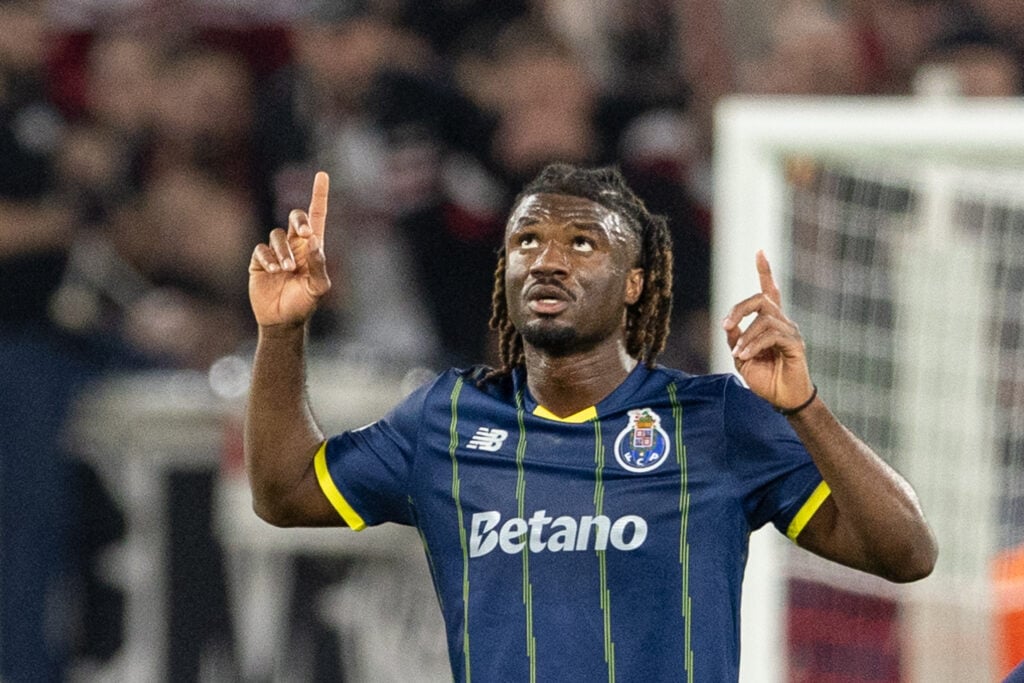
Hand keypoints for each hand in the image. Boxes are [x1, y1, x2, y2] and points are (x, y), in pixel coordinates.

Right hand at [248, 172, 330, 327]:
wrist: (282, 320)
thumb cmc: (304, 303)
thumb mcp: (318, 287)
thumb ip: (319, 265)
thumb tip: (314, 241)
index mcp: (312, 248)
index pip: (317, 216)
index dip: (319, 195)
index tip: (322, 174)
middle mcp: (294, 245)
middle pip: (296, 218)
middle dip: (299, 220)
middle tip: (305, 233)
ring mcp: (276, 252)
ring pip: (277, 235)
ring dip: (283, 252)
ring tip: (287, 270)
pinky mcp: (259, 261)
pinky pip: (262, 250)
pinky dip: (268, 258)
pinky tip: (274, 271)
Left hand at [721, 250, 813, 410]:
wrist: (782, 400)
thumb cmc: (765, 379)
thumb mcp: (742, 358)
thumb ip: (735, 338)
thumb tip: (728, 323)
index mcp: (770, 323)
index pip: (769, 292)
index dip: (765, 271)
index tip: (760, 251)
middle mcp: (782, 322)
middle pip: (761, 299)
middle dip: (740, 308)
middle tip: (726, 324)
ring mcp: (790, 332)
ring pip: (764, 319)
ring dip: (746, 336)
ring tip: (738, 354)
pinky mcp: (795, 344)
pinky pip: (771, 335)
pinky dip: (754, 344)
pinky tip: (746, 356)